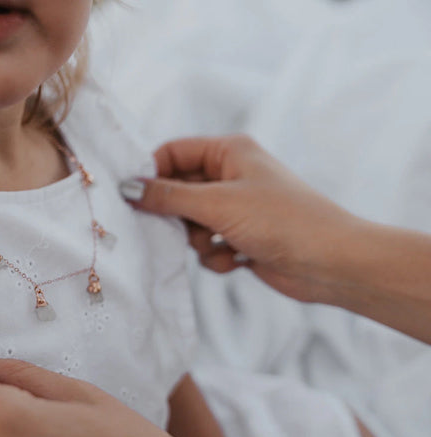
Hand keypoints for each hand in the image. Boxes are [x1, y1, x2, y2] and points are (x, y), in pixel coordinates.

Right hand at [123, 135, 359, 302]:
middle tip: (182, 227)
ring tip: (220, 243)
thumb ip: (168, 196)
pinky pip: (208, 246)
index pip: (173, 153)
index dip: (152, 174)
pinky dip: (216, 256)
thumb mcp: (217, 204)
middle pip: (179, 191)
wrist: (330, 264)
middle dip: (178, 215)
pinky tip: (238, 260)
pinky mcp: (241, 238)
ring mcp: (236, 208)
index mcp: (229, 152)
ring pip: (190, 223)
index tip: (132, 199)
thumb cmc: (281, 221)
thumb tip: (127, 187)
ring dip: (199, 240)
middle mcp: (231, 176)